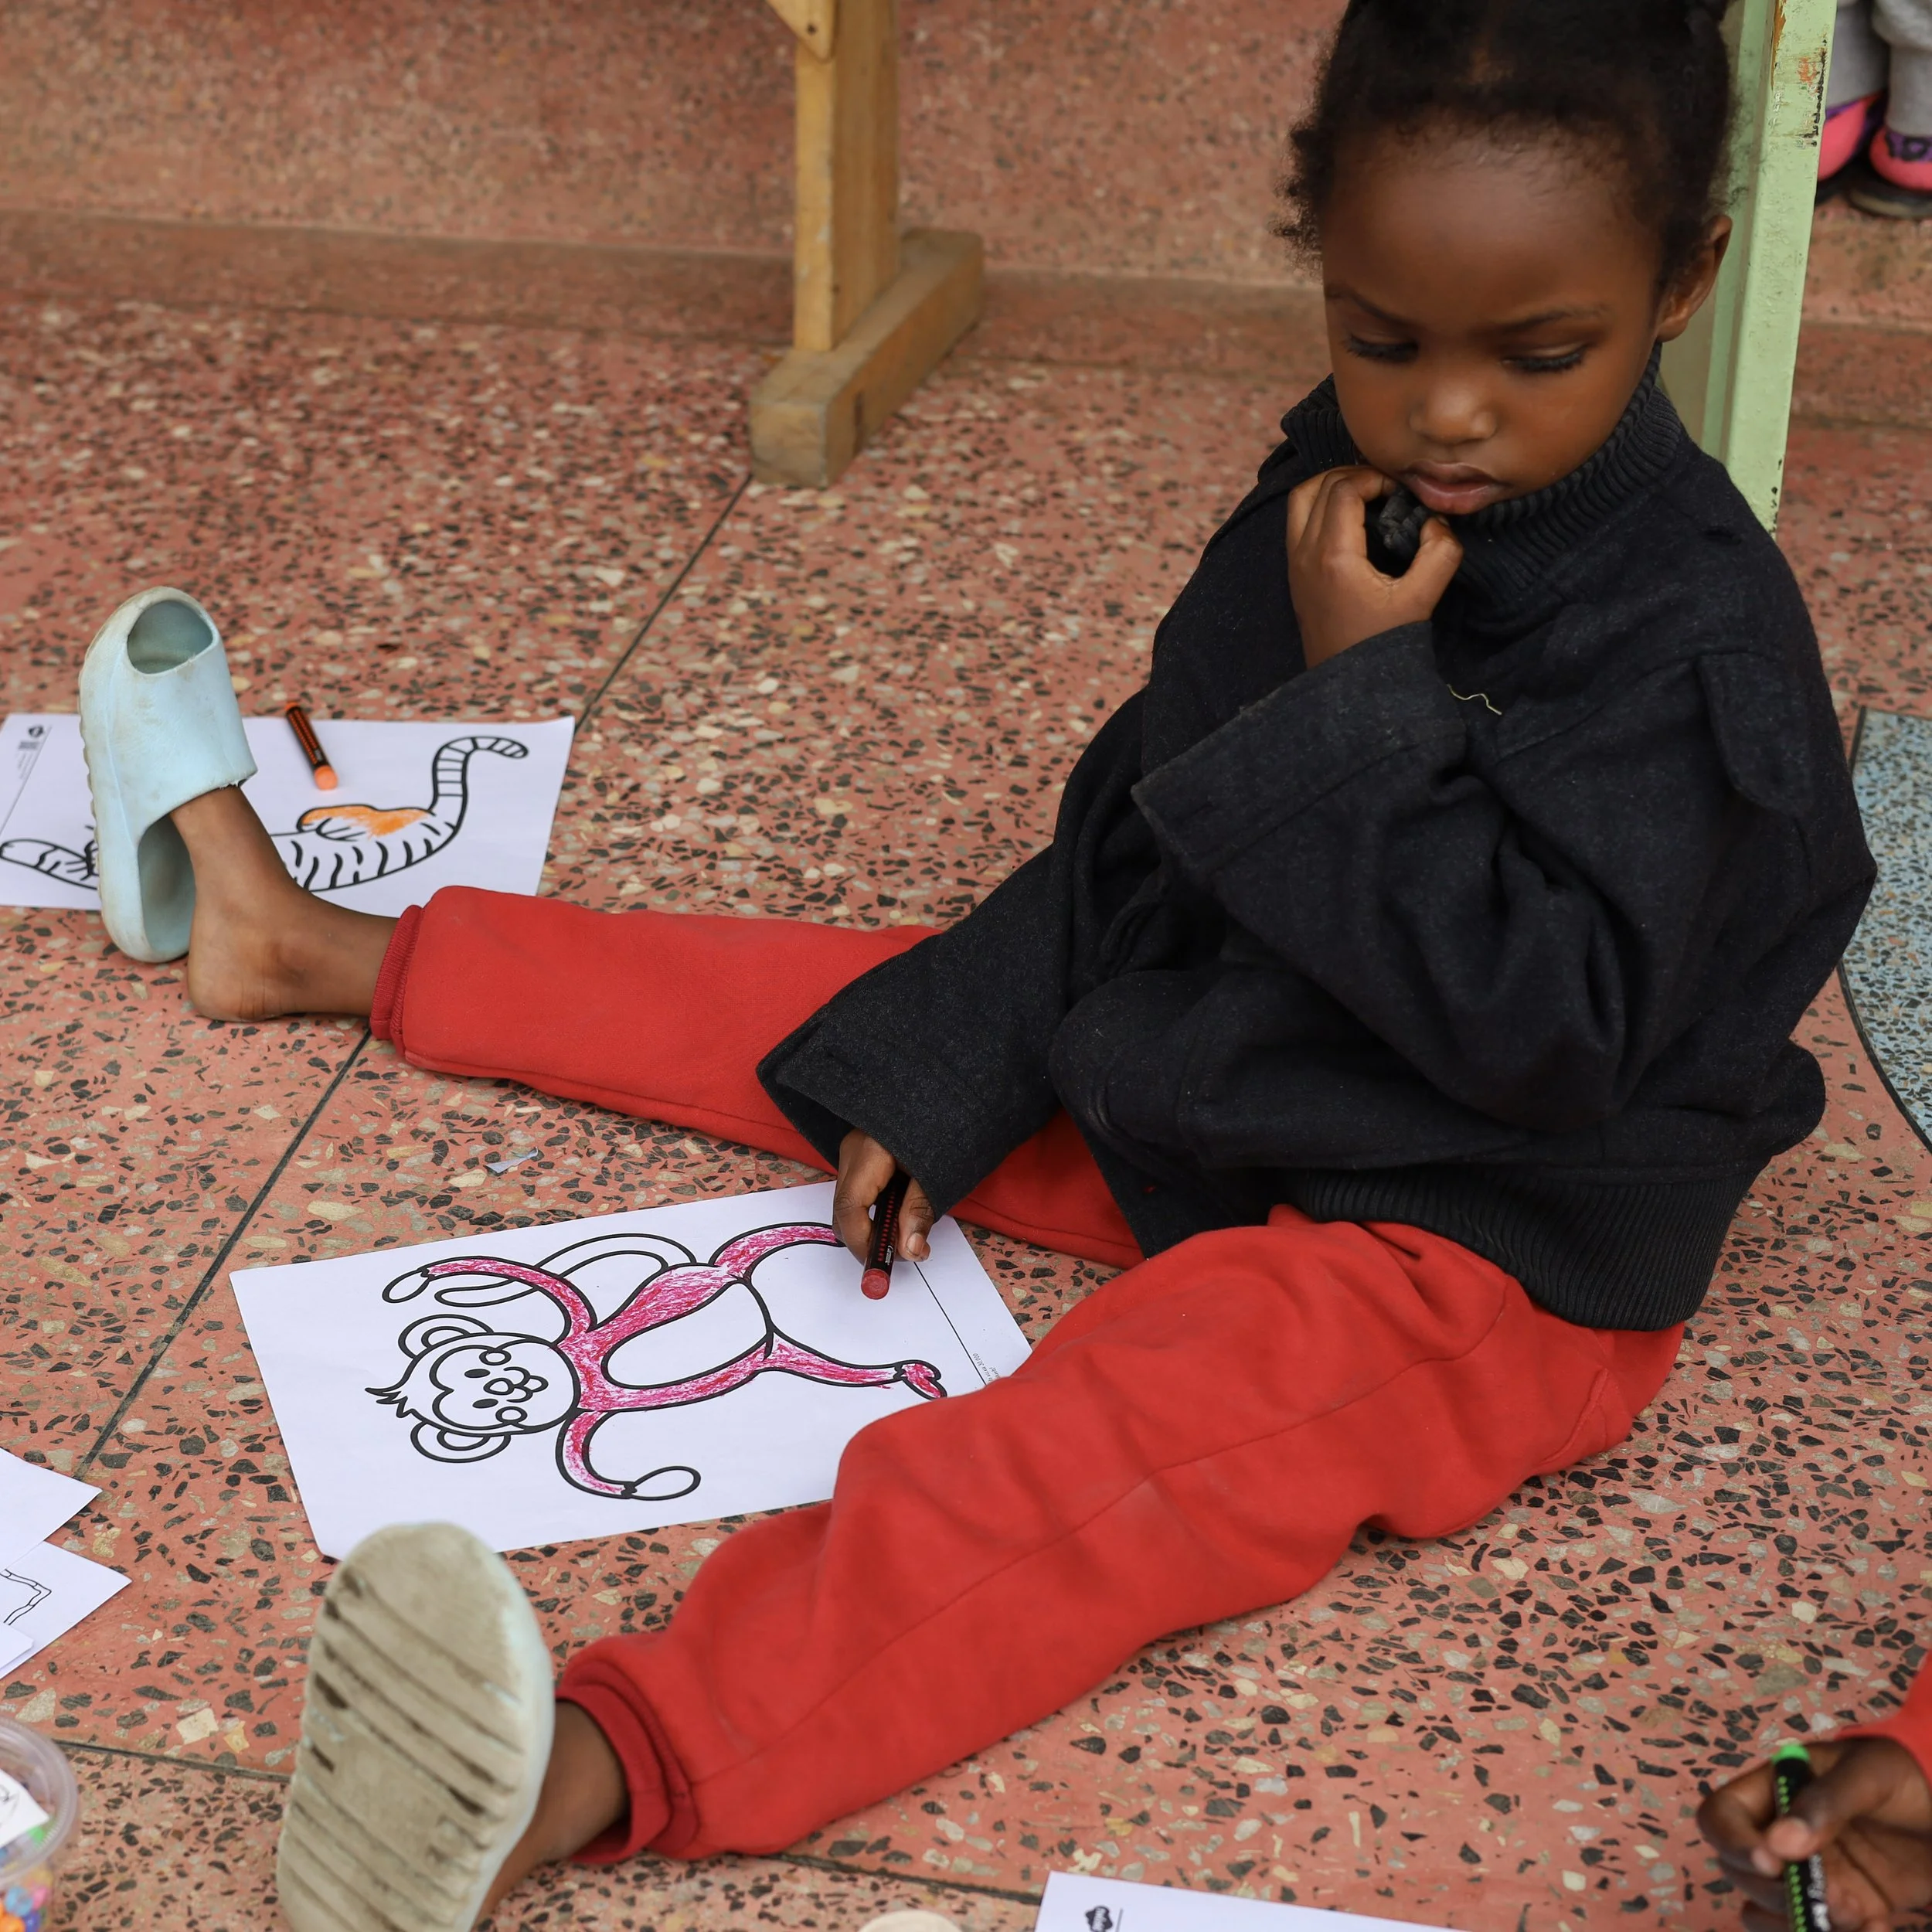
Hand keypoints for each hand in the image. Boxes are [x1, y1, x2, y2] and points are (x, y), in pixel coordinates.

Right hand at [832, 1129, 935, 1264]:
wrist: (947, 1088)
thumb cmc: (946, 1121)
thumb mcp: (937, 1171)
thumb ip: (919, 1212)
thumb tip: (911, 1252)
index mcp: (869, 1152)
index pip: (849, 1209)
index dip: (863, 1244)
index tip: (884, 1264)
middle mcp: (852, 1151)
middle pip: (844, 1209)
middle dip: (868, 1239)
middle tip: (902, 1252)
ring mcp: (853, 1150)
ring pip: (850, 1202)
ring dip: (874, 1225)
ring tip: (907, 1232)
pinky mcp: (861, 1152)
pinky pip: (859, 1190)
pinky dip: (875, 1209)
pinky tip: (900, 1211)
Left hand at [1286, 466, 1461, 667]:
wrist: (1346, 688)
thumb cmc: (1380, 646)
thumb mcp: (1421, 600)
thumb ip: (1439, 554)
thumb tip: (1436, 522)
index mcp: (1332, 554)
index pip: (1344, 488)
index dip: (1375, 478)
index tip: (1401, 491)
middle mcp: (1304, 554)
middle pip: (1315, 487)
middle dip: (1352, 475)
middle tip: (1385, 487)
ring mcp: (1294, 565)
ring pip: (1299, 503)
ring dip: (1330, 488)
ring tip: (1367, 496)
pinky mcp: (1295, 576)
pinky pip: (1298, 524)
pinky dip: (1320, 508)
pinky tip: (1352, 521)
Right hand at [1698, 1737, 1931, 1931]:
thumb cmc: (1901, 1776)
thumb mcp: (1868, 1775)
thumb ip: (1825, 1803)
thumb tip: (1779, 1846)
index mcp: (1772, 1790)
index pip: (1720, 1816)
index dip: (1733, 1843)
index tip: (1773, 1865)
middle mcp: (1777, 1834)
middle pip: (1739, 1872)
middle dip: (1783, 1895)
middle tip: (1837, 1899)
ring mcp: (1804, 1874)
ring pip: (1767, 1911)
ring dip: (1806, 1923)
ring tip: (1861, 1916)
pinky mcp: (1834, 1906)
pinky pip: (1809, 1931)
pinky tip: (1879, 1926)